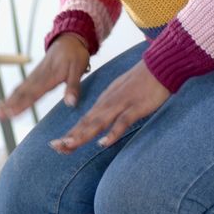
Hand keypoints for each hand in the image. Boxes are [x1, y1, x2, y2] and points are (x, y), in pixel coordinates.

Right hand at [0, 33, 89, 120]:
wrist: (69, 39)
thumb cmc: (75, 55)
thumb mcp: (78, 69)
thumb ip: (73, 86)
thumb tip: (70, 103)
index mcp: (49, 78)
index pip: (33, 94)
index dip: (21, 104)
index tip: (11, 113)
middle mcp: (38, 78)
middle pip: (21, 94)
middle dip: (8, 105)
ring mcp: (35, 76)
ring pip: (18, 91)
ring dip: (7, 102)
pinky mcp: (34, 76)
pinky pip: (21, 87)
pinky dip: (11, 96)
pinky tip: (4, 103)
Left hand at [50, 60, 168, 153]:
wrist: (158, 66)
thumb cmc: (142, 82)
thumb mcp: (121, 94)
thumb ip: (111, 107)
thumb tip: (102, 122)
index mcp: (104, 101)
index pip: (84, 120)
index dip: (71, 133)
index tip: (57, 145)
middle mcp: (108, 103)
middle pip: (87, 123)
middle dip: (70, 136)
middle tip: (55, 147)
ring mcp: (121, 105)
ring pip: (98, 122)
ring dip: (83, 135)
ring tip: (68, 146)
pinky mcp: (135, 107)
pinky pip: (122, 122)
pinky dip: (112, 133)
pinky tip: (103, 144)